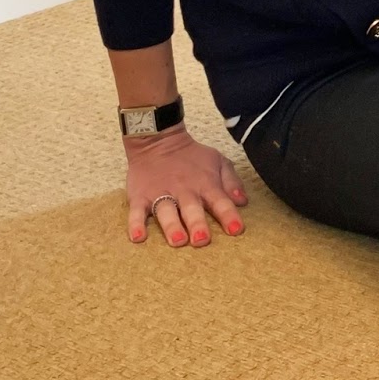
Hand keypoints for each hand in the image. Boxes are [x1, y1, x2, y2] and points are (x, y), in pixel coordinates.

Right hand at [124, 126, 249, 245]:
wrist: (158, 139)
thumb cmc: (191, 156)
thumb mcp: (217, 161)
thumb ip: (231, 181)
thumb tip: (242, 202)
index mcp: (205, 184)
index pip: (220, 201)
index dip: (228, 215)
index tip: (236, 229)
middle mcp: (184, 191)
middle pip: (192, 209)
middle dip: (197, 224)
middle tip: (202, 240)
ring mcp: (160, 193)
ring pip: (166, 211)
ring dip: (171, 226)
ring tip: (177, 240)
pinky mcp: (140, 196)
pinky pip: (136, 212)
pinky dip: (136, 224)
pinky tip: (137, 237)